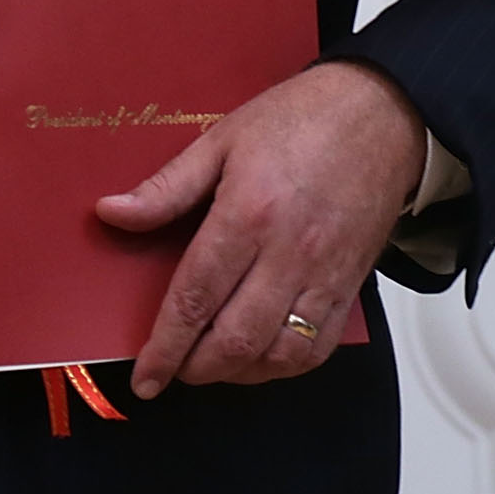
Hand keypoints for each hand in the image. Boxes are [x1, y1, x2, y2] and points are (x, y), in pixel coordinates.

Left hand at [92, 60, 426, 399]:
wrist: (382, 116)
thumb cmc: (300, 120)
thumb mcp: (220, 140)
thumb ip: (166, 187)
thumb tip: (112, 214)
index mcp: (248, 214)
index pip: (196, 297)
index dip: (166, 345)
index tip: (145, 377)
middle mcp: (288, 253)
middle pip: (236, 338)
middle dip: (196, 368)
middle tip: (170, 370)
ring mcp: (324, 275)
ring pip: (279, 354)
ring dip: (238, 372)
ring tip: (207, 365)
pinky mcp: (350, 285)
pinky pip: (319, 348)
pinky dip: (283, 366)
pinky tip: (258, 359)